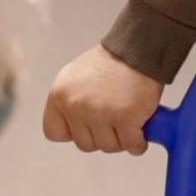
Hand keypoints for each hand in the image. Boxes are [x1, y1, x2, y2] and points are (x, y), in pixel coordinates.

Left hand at [43, 45, 164, 155]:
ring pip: (108, 147)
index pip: (54, 133)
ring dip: (121, 140)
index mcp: (59, 95)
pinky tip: (141, 130)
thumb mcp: (75, 77)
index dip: (73, 131)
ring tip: (128, 120)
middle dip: (101, 136)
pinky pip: (132, 146)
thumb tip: (74, 127)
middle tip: (113, 120)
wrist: (137, 48)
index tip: (86, 124)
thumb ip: (69, 101)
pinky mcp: (126, 118)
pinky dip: (138, 143)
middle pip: (84, 144)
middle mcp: (76, 106)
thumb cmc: (110, 63)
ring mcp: (100, 113)